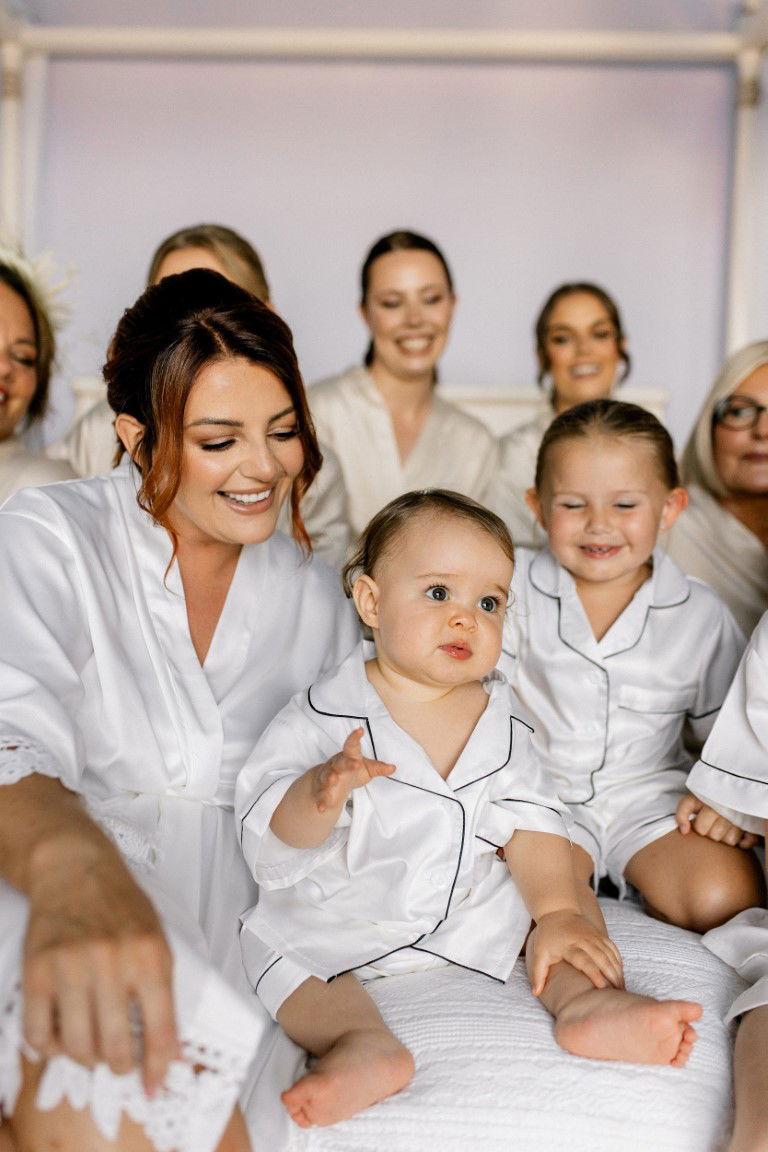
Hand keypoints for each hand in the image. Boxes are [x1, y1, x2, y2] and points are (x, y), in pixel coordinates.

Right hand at [23, 836, 177, 1094]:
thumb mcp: (158, 938)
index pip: (161, 1030)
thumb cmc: (121, 905)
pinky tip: (58, 1035)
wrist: (75, 868)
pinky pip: (38, 1032)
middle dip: (119, 1066)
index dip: (159, 1068)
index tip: (154, 1086)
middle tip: (118, 1062)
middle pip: (116, 1047)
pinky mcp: (37, 969)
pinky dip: (48, 1046)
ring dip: (85, 1057)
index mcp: (151, 955)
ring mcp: (72, 966)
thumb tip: (173, 1049)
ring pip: (77, 1046)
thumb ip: (165, 990)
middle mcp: (113, 962)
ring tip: (90, 1045)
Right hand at [311, 727, 394, 812]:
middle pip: (341, 763)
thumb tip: (393, 768)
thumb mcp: (367, 768)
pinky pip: (321, 797)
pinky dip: (321, 802)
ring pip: (327, 777)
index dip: (355, 738)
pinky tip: (322, 808)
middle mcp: (336, 765)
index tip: (360, 730)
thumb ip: (378, 768)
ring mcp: (328, 777)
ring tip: (333, 781)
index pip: (352, 746)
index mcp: (348, 756)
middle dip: (347, 763)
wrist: (328, 781)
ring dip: (330, 779)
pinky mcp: (322, 791)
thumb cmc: (350, 770)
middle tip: (355, 764)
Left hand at [528, 910, 623, 995]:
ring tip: (622, 988)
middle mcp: (585, 940)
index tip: (602, 988)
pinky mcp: (600, 934)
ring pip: (610, 954)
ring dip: (617, 970)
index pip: (585, 961)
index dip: (594, 974)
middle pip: (602, 959)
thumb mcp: (540, 953)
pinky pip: (613, 948)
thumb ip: (538, 973)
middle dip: (611, 975)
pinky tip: (620, 974)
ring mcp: (594, 936)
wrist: (558, 910)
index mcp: (570, 946)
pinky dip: (618, 961)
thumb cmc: (548, 935)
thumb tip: (536, 993)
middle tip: (618, 993)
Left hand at [676, 794, 756, 847]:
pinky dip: (743, 841)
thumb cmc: (707, 799)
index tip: (698, 820)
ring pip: (729, 840)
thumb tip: (684, 831)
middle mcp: (725, 808)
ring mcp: (739, 817)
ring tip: (725, 825)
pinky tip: (738, 833)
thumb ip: (682, 813)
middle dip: (711, 832)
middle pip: (714, 835)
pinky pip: (746, 842)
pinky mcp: (751, 825)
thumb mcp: (691, 801)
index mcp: (710, 802)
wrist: (729, 790)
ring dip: (726, 836)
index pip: (700, 827)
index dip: (698, 826)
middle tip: (713, 822)